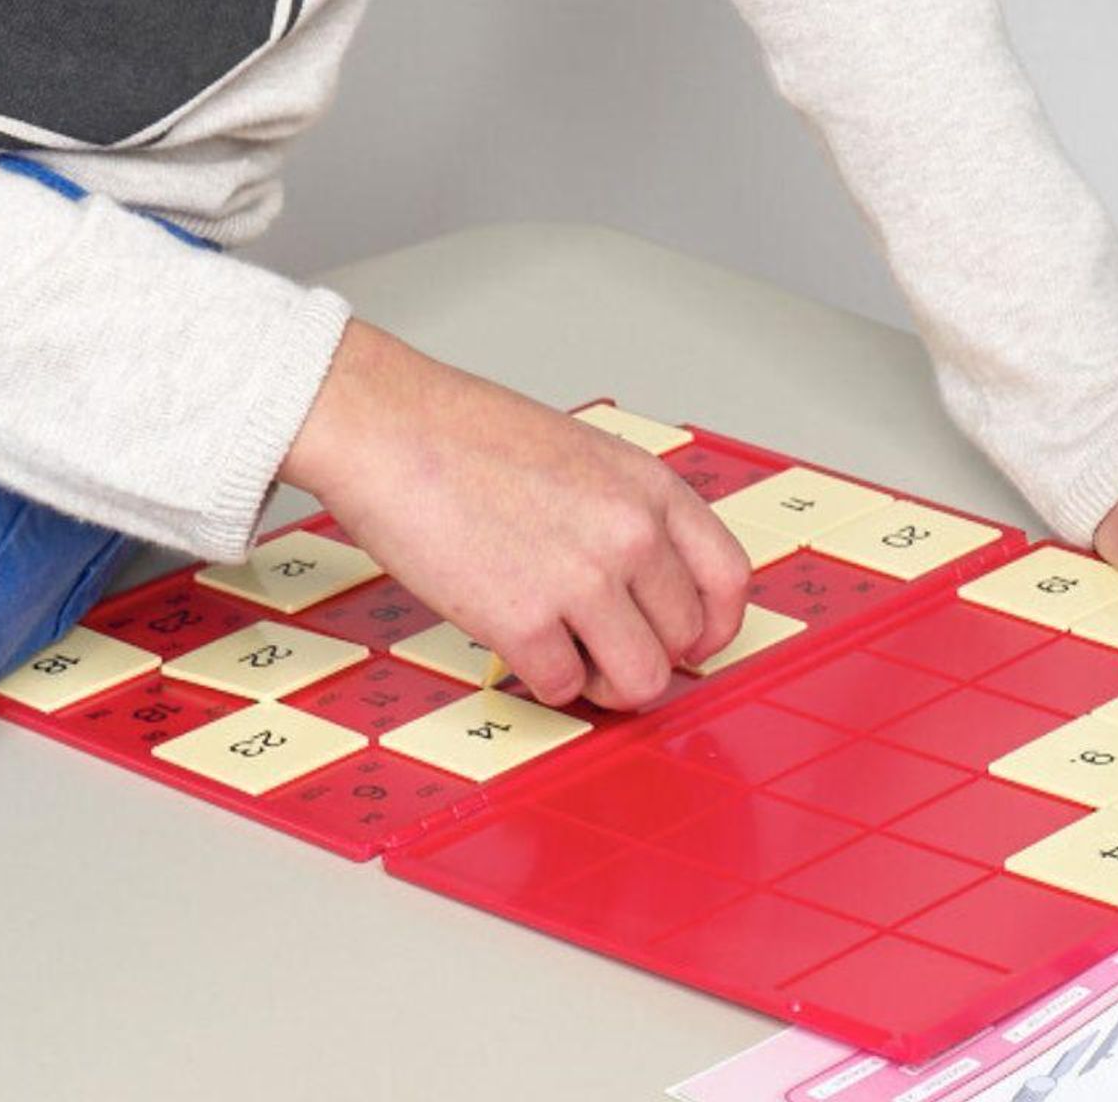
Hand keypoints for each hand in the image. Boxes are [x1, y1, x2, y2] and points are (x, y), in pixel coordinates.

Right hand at [278, 321, 751, 711]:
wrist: (389, 429)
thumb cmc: (466, 436)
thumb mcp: (583, 456)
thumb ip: (627, 515)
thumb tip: (653, 588)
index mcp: (649, 486)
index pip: (729, 579)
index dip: (714, 626)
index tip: (692, 642)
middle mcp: (630, 533)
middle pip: (684, 641)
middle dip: (644, 652)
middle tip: (600, 643)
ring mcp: (583, 580)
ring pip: (638, 682)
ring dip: (602, 680)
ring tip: (565, 651)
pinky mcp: (525, 622)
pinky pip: (564, 689)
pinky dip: (541, 677)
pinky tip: (513, 637)